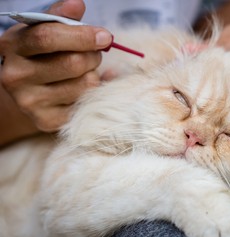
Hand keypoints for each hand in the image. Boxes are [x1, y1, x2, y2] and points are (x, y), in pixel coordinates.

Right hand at [0, 0, 111, 131]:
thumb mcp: (44, 31)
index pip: (48, 37)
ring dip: (94, 75)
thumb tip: (77, 4)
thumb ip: (60, 17)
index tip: (105, 36)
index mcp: (12, 46)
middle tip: (94, 54)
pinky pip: (87, 104)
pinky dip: (94, 93)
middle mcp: (15, 76)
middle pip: (73, 63)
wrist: (28, 91)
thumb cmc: (42, 55)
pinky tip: (83, 88)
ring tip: (84, 72)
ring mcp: (29, 102)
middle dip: (94, 55)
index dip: (82, 36)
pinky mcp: (47, 121)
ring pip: (85, 85)